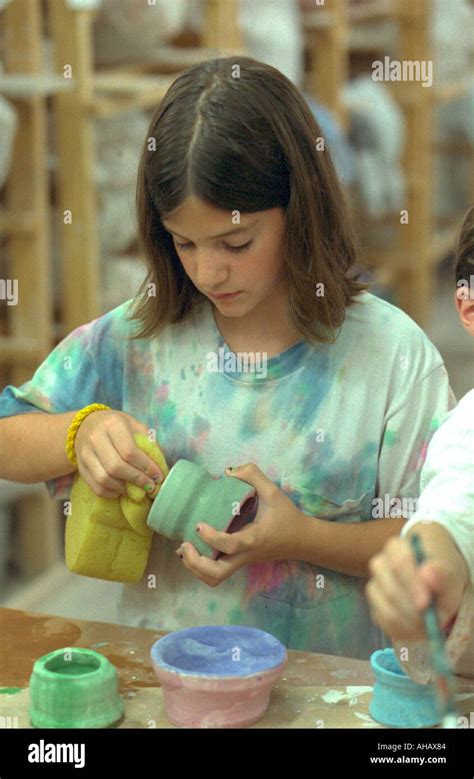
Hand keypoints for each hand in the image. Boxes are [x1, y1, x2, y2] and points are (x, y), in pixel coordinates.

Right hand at [74, 410, 164, 497]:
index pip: (129, 451)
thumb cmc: (117, 426)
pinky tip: (122, 491)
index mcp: (113, 424)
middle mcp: (95, 438)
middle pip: (116, 467)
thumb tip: (161, 467)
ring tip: (137, 490)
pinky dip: (111, 493)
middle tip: (150, 486)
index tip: (158, 476)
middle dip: (137, 480)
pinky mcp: (80, 466)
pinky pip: (95, 487)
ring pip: (104, 479)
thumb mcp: (134, 426)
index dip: (146, 467)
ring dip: (124, 489)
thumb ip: (148, 443)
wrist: (87, 425)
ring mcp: (84, 453)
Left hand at [176, 463, 305, 586]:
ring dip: (195, 568)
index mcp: (253, 539)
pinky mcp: (239, 562)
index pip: (230, 546)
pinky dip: (201, 567)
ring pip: (214, 578)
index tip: (199, 525)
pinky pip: (217, 573)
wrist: (302, 540)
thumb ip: (253, 475)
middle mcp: (245, 555)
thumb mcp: (274, 492)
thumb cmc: (287, 517)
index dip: (211, 538)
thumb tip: (228, 471)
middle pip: (216, 575)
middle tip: (185, 545)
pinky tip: (193, 550)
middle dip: (196, 563)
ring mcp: (241, 562)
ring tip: (184, 549)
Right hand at [366, 534, 467, 639]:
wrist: (433, 579)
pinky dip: (403, 630)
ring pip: (386, 609)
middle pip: (389, 589)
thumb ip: (441, 572)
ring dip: (409, 622)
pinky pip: (384, 622)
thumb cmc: (441, 572)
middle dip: (411, 610)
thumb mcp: (450, 570)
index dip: (411, 585)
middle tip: (430, 621)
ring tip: (428, 624)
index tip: (426, 603)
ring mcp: (374, 585)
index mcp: (396, 547)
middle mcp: (380, 564)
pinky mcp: (374, 605)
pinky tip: (418, 627)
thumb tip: (426, 575)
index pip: (399, 564)